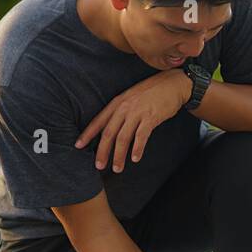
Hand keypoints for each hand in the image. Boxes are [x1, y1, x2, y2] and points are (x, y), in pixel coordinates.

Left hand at [75, 69, 190, 171]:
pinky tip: (135, 158)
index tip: (78, 146)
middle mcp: (124, 107)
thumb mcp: (131, 97)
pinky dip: (137, 149)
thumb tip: (112, 129)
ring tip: (117, 168)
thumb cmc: (152, 92)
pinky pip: (141, 136)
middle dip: (102, 151)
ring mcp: (137, 112)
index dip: (88, 134)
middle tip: (98, 166)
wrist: (173, 83)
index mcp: (117, 103)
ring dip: (119, 155)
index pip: (98, 121)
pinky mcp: (151, 117)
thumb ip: (121, 111)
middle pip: (109, 133)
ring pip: (123, 137)